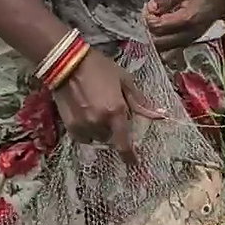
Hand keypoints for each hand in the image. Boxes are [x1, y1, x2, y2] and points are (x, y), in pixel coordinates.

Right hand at [52, 51, 165, 165]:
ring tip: (96, 111)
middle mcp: (99, 123)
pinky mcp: (69, 125)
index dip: (129, 156)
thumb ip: (139, 101)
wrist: (66, 62)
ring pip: (97, 138)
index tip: (133, 162)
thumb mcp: (124, 80)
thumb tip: (158, 115)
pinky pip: (83, 137)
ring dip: (100, 130)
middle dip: (114, 130)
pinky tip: (86, 116)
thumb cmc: (99, 68)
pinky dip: (87, 131)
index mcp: (115, 112)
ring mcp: (83, 125)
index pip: (124, 143)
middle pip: (111, 138)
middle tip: (110, 114)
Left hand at [144, 0, 224, 51]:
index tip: (149, 6)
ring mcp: (193, 39)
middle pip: (160, 43)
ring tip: (157, 21)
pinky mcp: (194, 39)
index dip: (149, 18)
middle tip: (150, 15)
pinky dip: (165, 44)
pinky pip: (175, 49)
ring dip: (157, 39)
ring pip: (167, 50)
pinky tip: (163, 31)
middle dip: (150, 30)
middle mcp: (191, 33)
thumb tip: (151, 8)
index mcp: (189, 18)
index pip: (159, 27)